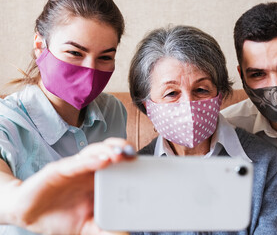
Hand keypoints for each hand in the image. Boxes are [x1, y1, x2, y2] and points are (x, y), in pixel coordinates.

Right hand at [8, 138, 133, 234]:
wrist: (29, 215)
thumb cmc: (60, 217)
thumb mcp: (87, 226)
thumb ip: (105, 229)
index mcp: (99, 180)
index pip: (119, 165)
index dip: (132, 162)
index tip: (148, 164)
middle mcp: (89, 171)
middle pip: (109, 153)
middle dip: (123, 150)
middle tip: (135, 153)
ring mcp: (74, 168)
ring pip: (94, 153)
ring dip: (109, 151)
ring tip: (121, 153)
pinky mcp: (58, 170)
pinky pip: (75, 163)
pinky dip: (90, 160)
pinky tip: (102, 160)